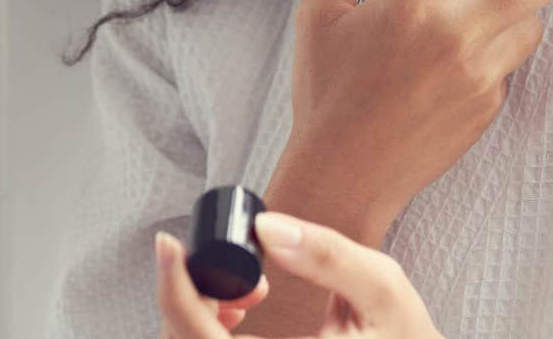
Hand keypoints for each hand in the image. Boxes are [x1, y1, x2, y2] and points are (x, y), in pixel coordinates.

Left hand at [155, 210, 443, 337]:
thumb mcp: (383, 291)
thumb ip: (328, 256)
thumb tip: (265, 225)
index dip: (174, 289)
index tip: (168, 244)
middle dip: (188, 296)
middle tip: (237, 269)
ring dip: (196, 316)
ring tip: (249, 292)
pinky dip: (205, 333)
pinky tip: (240, 314)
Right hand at [281, 0, 552, 227]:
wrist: (344, 179)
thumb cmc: (325, 93)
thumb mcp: (322, 13)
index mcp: (415, 0)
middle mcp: (459, 33)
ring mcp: (482, 74)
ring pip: (533, 20)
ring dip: (521, 1)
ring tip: (486, 1)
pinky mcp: (491, 108)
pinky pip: (510, 62)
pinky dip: (495, 47)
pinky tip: (454, 58)